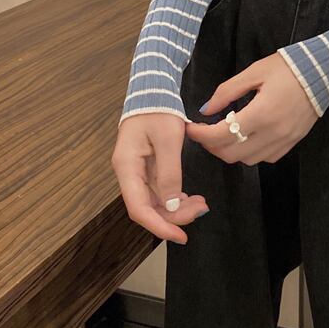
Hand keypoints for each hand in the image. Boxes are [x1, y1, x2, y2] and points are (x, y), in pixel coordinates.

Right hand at [112, 113, 209, 244]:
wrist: (153, 91)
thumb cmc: (158, 111)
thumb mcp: (168, 139)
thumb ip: (169, 172)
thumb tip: (172, 204)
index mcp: (127, 167)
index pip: (138, 208)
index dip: (159, 226)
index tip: (181, 236)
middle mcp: (128, 173)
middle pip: (147, 207)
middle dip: (174, 216)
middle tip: (201, 209)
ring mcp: (137, 171)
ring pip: (155, 201)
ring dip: (177, 207)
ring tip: (201, 204)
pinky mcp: (146, 168)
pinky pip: (159, 190)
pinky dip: (175, 197)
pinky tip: (190, 197)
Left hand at [187, 52, 319, 164]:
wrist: (322, 72)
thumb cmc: (286, 68)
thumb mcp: (254, 72)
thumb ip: (227, 92)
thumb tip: (206, 110)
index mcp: (261, 112)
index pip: (221, 135)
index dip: (201, 135)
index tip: (191, 128)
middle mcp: (273, 132)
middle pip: (231, 154)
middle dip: (212, 145)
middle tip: (206, 131)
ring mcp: (284, 140)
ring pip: (248, 160)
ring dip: (231, 150)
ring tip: (226, 133)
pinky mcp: (293, 142)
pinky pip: (266, 158)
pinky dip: (251, 152)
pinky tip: (248, 137)